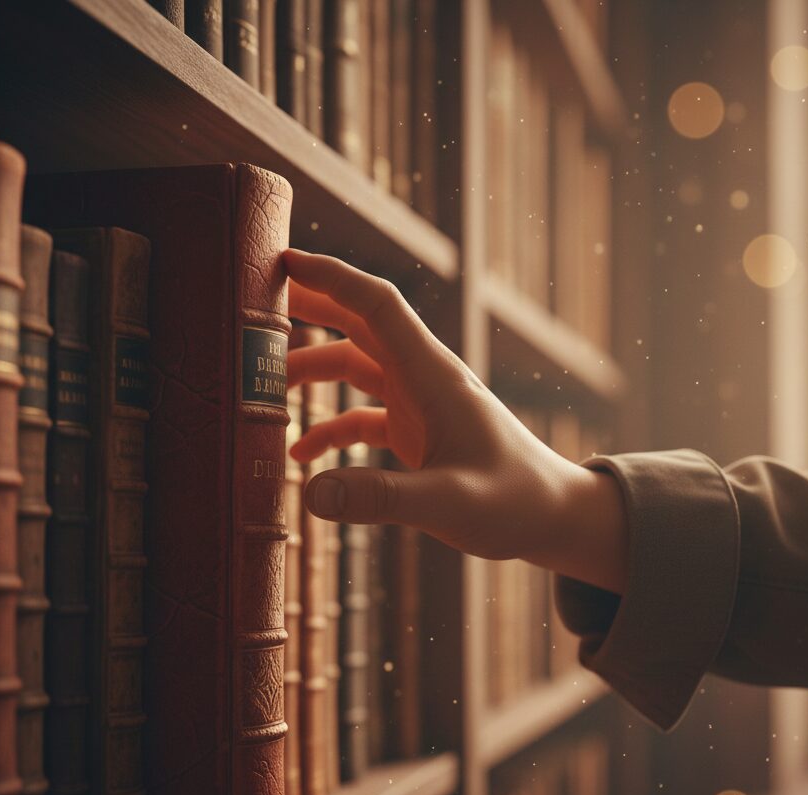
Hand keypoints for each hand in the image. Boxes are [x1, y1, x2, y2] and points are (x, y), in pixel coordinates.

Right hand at [285, 250, 627, 593]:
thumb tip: (310, 494)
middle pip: (358, 326)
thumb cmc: (515, 503)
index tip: (284, 263)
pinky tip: (302, 457)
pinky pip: (362, 418)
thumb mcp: (449, 504)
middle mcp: (423, 380)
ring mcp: (419, 405)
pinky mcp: (417, 433)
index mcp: (433, 377)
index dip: (331, 279)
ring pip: (355, 368)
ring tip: (262, 388)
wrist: (553, 518)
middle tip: (254, 305)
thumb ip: (380, 499)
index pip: (377, 306)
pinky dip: (330, 428)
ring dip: (311, 372)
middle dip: (309, 309)